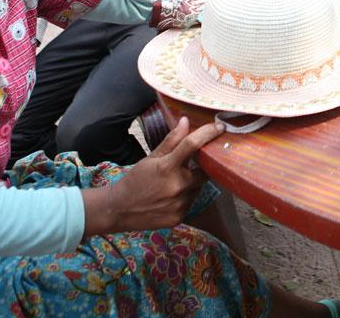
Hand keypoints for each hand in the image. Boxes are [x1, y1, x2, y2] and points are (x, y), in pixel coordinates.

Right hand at [83, 117, 223, 236]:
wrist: (119, 210)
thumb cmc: (135, 180)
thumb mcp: (151, 157)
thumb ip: (171, 140)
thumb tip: (184, 121)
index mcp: (168, 167)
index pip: (192, 145)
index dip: (208, 133)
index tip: (220, 126)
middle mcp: (177, 186)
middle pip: (203, 171)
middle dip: (199, 168)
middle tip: (189, 166)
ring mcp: (180, 204)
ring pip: (197, 188)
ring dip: (191, 183)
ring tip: (174, 184)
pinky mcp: (180, 217)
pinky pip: (191, 202)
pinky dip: (185, 197)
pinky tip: (171, 197)